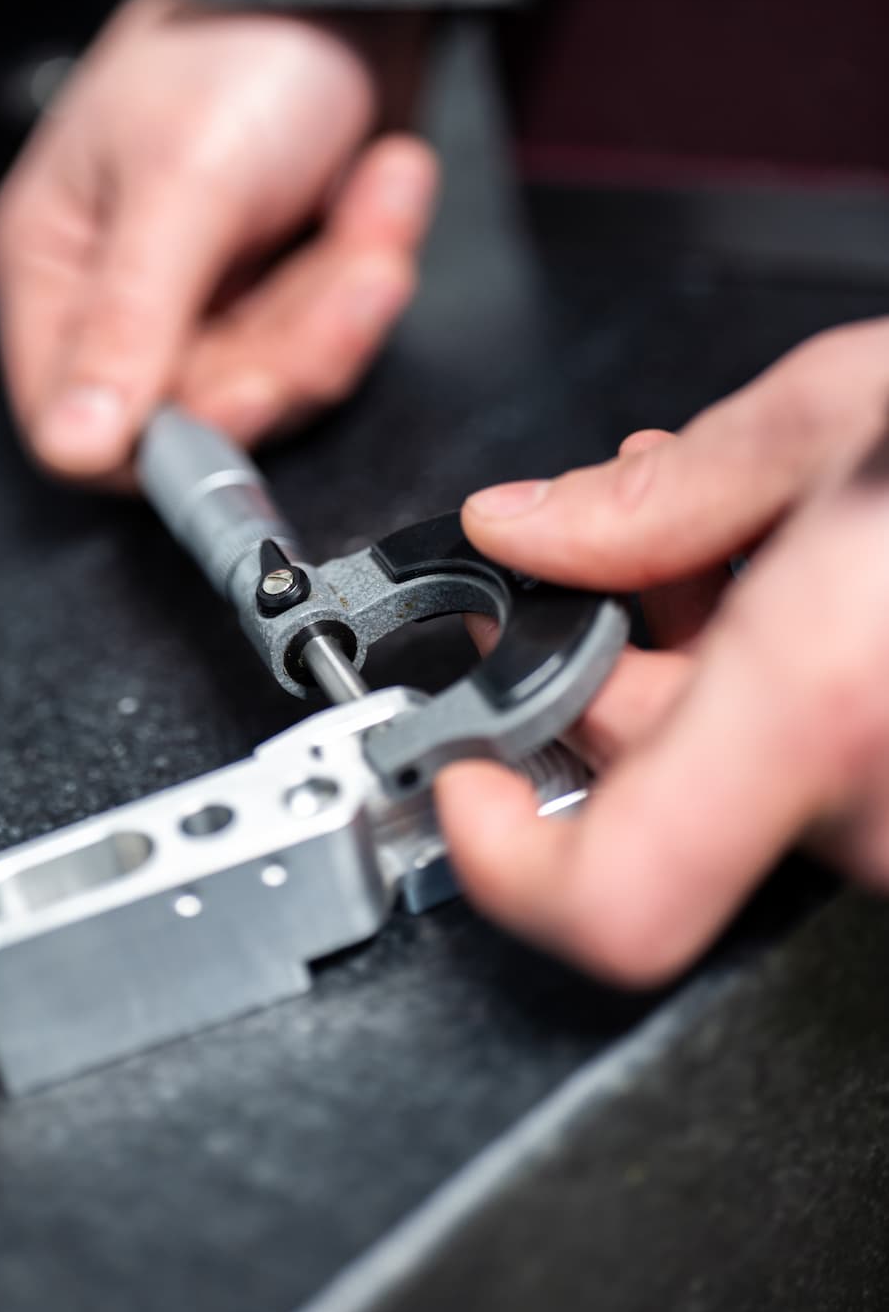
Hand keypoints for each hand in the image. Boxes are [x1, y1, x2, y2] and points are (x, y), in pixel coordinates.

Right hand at [0, 0, 437, 479]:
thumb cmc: (242, 43)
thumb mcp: (180, 183)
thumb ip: (126, 321)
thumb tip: (70, 443)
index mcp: (58, 262)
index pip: (72, 417)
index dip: (160, 435)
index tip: (248, 397)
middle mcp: (126, 292)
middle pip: (199, 409)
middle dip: (295, 342)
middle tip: (352, 273)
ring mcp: (211, 290)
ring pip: (280, 374)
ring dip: (347, 293)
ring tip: (380, 192)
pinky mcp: (283, 281)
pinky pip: (332, 330)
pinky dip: (371, 258)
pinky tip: (382, 182)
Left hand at [439, 319, 888, 986]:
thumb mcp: (844, 413)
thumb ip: (660, 500)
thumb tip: (534, 530)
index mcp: (828, 698)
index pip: (611, 898)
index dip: (507, 865)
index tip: (465, 785)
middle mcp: (888, 801)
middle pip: (665, 786)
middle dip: (621, 665)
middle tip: (643, 546)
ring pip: (753, 774)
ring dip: (720, 662)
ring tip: (771, 534)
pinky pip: (840, 777)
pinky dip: (801, 692)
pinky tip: (831, 587)